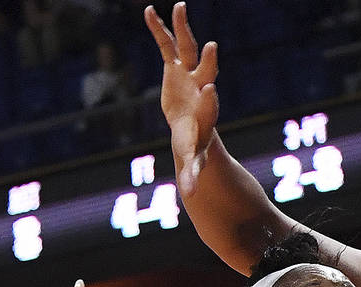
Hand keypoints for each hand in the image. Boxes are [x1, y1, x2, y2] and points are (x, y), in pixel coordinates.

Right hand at [145, 2, 219, 196]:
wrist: (193, 127)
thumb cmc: (193, 144)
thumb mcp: (192, 159)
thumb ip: (192, 172)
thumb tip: (190, 193)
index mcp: (205, 112)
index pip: (210, 105)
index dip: (209, 98)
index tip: (209, 89)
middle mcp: (200, 88)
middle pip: (206, 73)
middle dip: (208, 62)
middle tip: (212, 48)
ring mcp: (188, 74)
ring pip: (188, 49)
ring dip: (183, 29)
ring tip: (180, 7)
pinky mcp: (175, 67)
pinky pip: (166, 45)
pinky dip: (158, 29)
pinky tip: (148, 11)